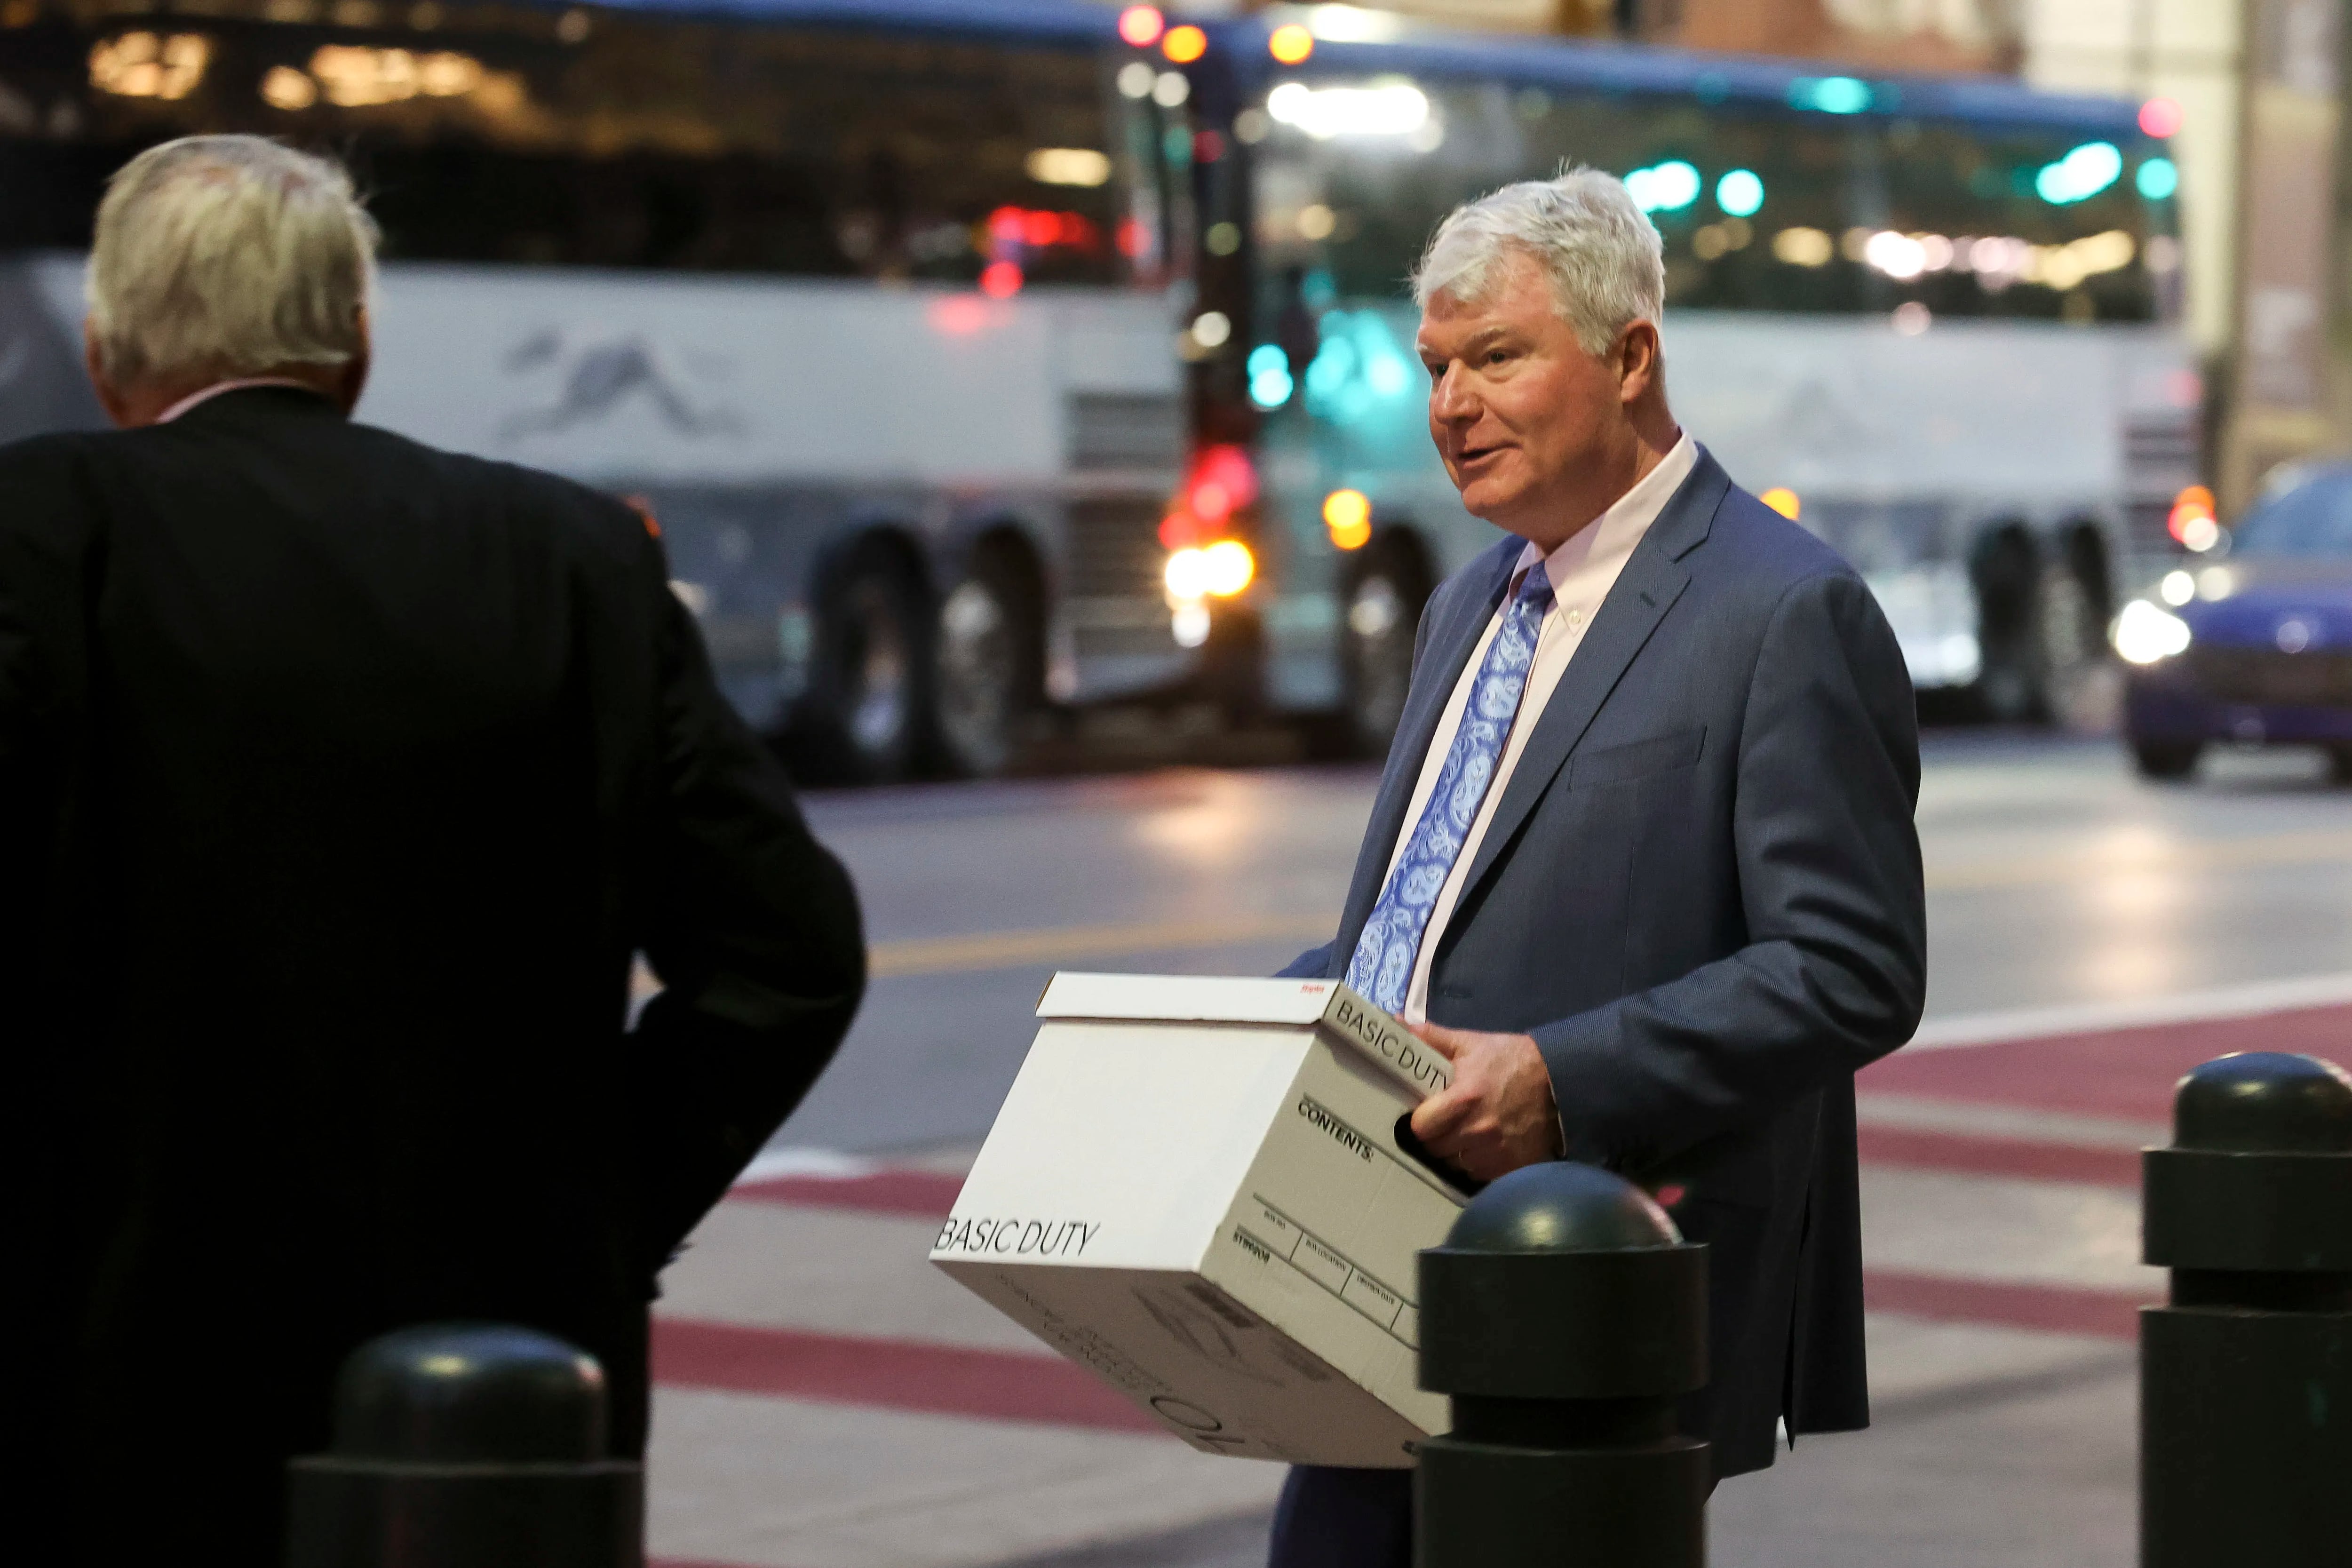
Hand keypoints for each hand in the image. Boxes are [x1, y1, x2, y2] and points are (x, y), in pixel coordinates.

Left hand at [1405, 1022, 1563, 1181]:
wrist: (1560, 1081)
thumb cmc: (1510, 1060)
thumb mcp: (1470, 1043)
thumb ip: (1429, 1037)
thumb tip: (1392, 1024)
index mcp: (1464, 1099)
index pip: (1421, 1127)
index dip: (1419, 1120)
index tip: (1424, 1113)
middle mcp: (1477, 1131)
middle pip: (1435, 1149)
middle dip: (1435, 1136)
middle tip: (1443, 1122)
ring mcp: (1495, 1153)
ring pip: (1455, 1164)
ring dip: (1454, 1152)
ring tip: (1462, 1134)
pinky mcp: (1510, 1167)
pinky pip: (1478, 1174)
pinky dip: (1475, 1163)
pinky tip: (1482, 1146)